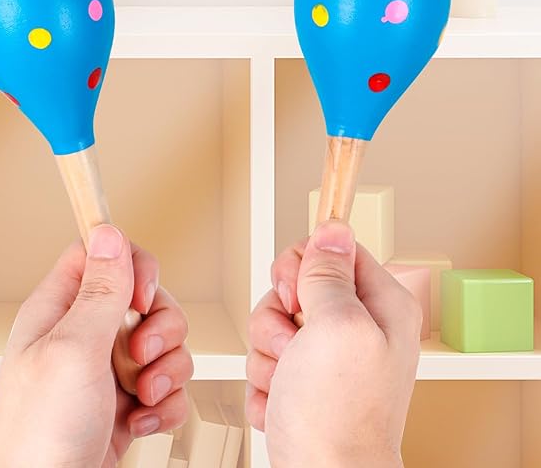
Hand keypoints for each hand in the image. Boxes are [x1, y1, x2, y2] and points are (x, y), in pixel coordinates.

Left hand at [0, 224, 192, 467]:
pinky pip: (169, 385)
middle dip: (160, 328)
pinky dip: (165, 405)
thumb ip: (99, 292)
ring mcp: (110, 368)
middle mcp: (87, 333)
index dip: (131, 265)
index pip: (103, 255)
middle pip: (148, 299)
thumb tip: (109, 232)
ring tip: (141, 397)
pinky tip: (141, 422)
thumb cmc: (38, 430)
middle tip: (140, 355)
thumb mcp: (73, 349)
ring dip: (166, 372)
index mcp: (62, 309)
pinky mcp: (129, 401)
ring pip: (166, 343)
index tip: (141, 296)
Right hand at [246, 221, 420, 467]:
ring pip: (272, 322)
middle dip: (277, 316)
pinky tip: (285, 401)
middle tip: (294, 344)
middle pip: (294, 286)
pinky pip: (265, 356)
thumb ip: (330, 273)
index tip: (297, 293)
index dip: (303, 264)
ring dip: (268, 354)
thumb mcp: (337, 326)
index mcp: (377, 305)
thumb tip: (332, 227)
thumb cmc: (337, 415)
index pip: (332, 250)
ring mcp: (326, 354)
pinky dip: (266, 380)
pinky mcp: (301, 378)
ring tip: (290, 381)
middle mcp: (354, 326)